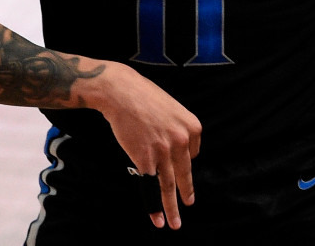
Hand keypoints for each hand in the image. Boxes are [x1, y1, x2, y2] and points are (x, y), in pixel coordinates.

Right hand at [94, 62, 201, 229]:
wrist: (121, 92)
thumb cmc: (144, 97)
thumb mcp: (173, 109)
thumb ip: (178, 131)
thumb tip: (177, 150)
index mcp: (193, 128)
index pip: (192, 154)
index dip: (180, 159)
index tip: (172, 163)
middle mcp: (182, 141)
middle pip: (184, 174)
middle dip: (186, 194)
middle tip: (188, 207)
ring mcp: (164, 151)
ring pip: (169, 185)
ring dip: (172, 207)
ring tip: (175, 222)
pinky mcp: (145, 159)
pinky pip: (151, 187)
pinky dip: (154, 205)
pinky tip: (156, 218)